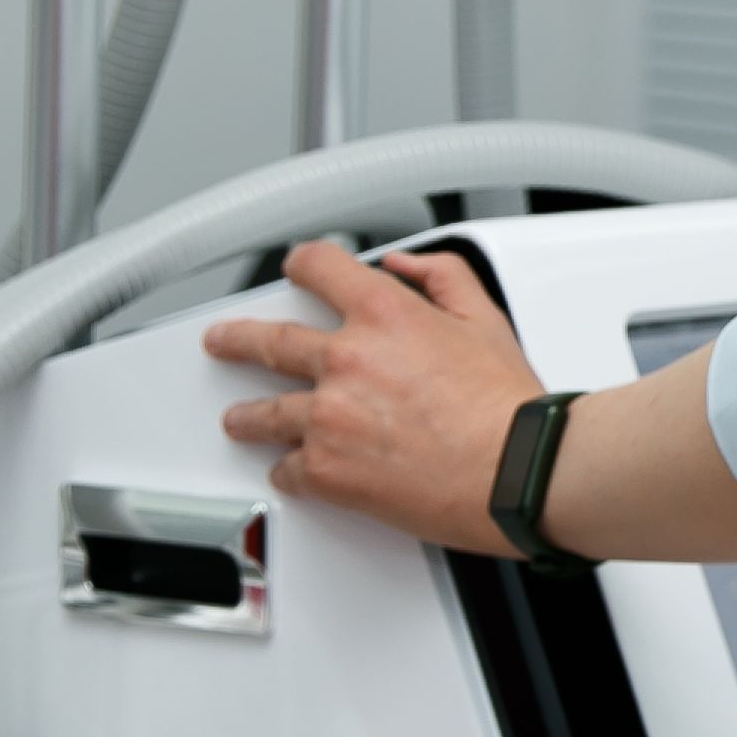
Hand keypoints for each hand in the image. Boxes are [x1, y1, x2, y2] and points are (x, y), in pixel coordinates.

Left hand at [205, 241, 543, 554]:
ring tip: (239, 420)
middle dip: (238, 340)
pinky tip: (292, 469)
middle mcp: (346, 361)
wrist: (513, 472)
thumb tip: (405, 265)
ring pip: (263, 413)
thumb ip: (441, 276)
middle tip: (223, 343)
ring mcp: (328, 417)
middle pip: (268, 342)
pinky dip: (289, 470)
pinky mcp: (326, 470)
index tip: (296, 270)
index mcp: (383, 315)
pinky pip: (287, 469)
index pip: (318, 268)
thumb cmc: (506, 408)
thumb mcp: (485, 317)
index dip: (303, 264)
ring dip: (247, 416)